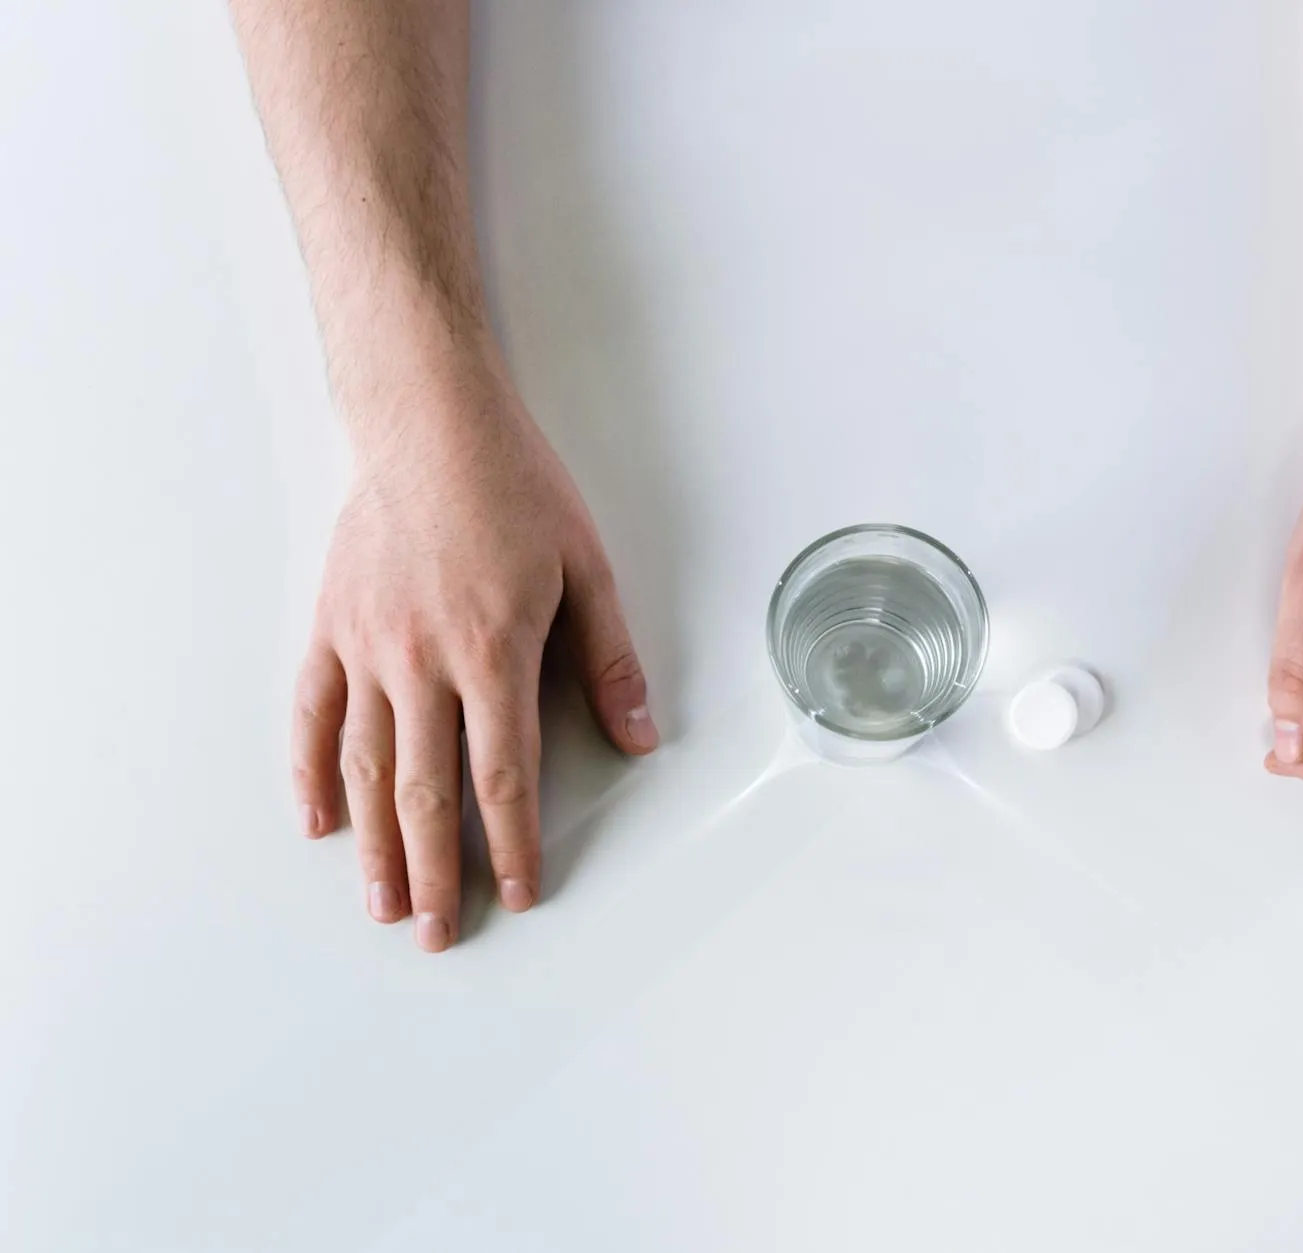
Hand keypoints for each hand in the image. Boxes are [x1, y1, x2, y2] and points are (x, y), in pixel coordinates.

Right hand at [291, 366, 657, 950]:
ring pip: (364, 765)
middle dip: (439, 869)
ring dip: (375, 843)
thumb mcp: (586, 569)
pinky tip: (318, 822)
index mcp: (494, 652)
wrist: (430, 424)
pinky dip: (310, 771)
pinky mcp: (330, 626)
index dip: (512, 844)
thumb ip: (608, 660)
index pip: (504, 774)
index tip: (518, 893)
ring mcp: (367, 647)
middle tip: (441, 933)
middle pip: (426, 789)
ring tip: (384, 903)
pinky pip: (311, 712)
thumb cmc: (515, 489)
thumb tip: (640, 738)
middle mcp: (422, 662)